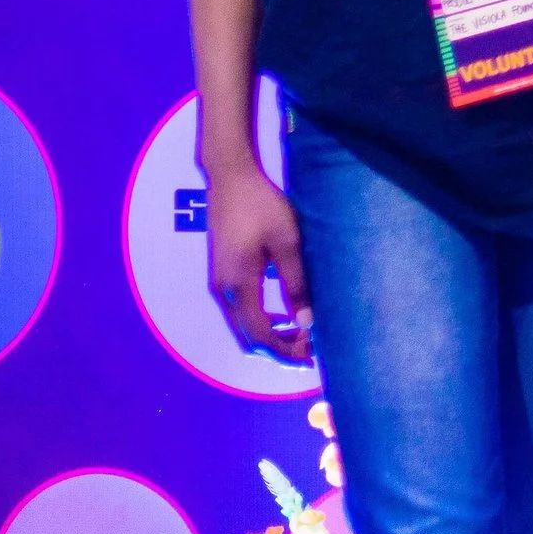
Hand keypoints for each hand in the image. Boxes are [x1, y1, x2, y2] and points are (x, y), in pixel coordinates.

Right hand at [206, 161, 313, 360]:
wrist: (230, 179)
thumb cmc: (262, 206)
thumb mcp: (287, 242)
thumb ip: (295, 282)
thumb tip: (306, 322)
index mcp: (239, 286)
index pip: (260, 334)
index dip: (286, 349)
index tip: (313, 354)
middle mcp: (223, 292)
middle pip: (248, 336)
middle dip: (278, 348)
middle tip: (310, 350)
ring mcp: (219, 284)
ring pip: (242, 325)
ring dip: (270, 335)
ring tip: (302, 335)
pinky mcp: (222, 274)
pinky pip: (240, 311)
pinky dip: (261, 321)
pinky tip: (284, 315)